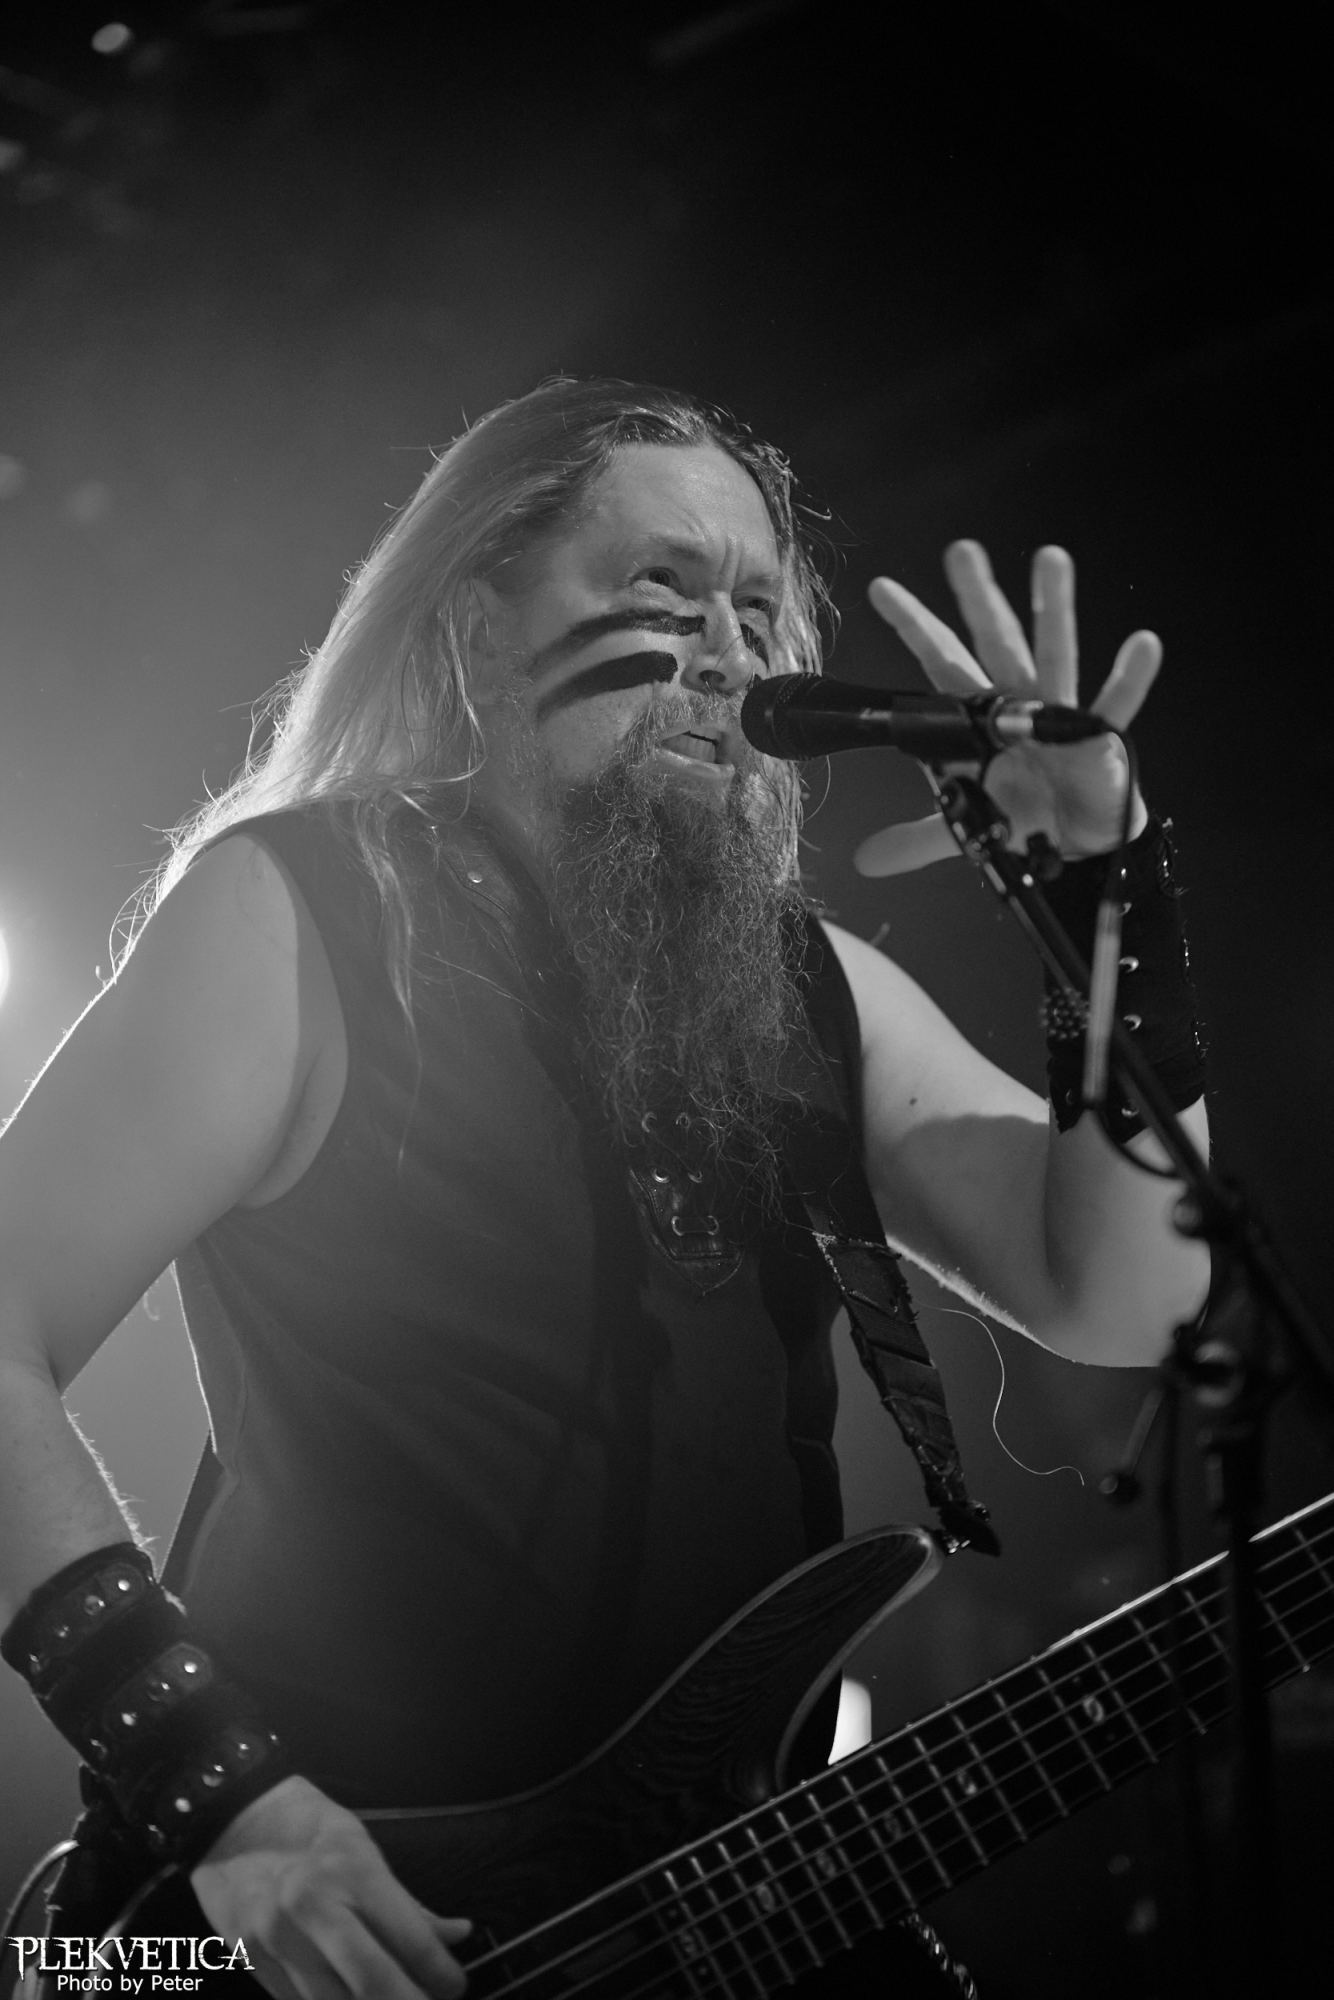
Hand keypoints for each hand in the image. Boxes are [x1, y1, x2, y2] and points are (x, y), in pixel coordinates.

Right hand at [190, 1775, 470, 1998]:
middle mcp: (312, 1907)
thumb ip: (408, 1902)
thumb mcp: (363, 1846)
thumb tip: (459, 1935)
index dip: (440, 1973)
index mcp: (350, 1870)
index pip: (408, 1938)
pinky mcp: (251, 1962)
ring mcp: (276, 1939)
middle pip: (373, 1983)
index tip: (455, 1986)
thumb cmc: (306, 1827)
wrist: (228, 1819)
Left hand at [853, 541, 1160, 876]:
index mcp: (980, 719)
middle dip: (977, 598)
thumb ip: (915, 839)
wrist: (1077, 850)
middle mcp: (1018, 703)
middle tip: (961, 550)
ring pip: (1053, 653)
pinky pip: (1115, 704)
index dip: (913, 628)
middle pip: (993, 641)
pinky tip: (1143, 645)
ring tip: (1050, 558)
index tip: (881, 589)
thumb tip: (864, 860)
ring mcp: (1059, 714)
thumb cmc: (1027, 822)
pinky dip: (1130, 676)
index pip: (939, 664)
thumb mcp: (965, 831)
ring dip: (1052, 606)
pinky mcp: (1098, 736)